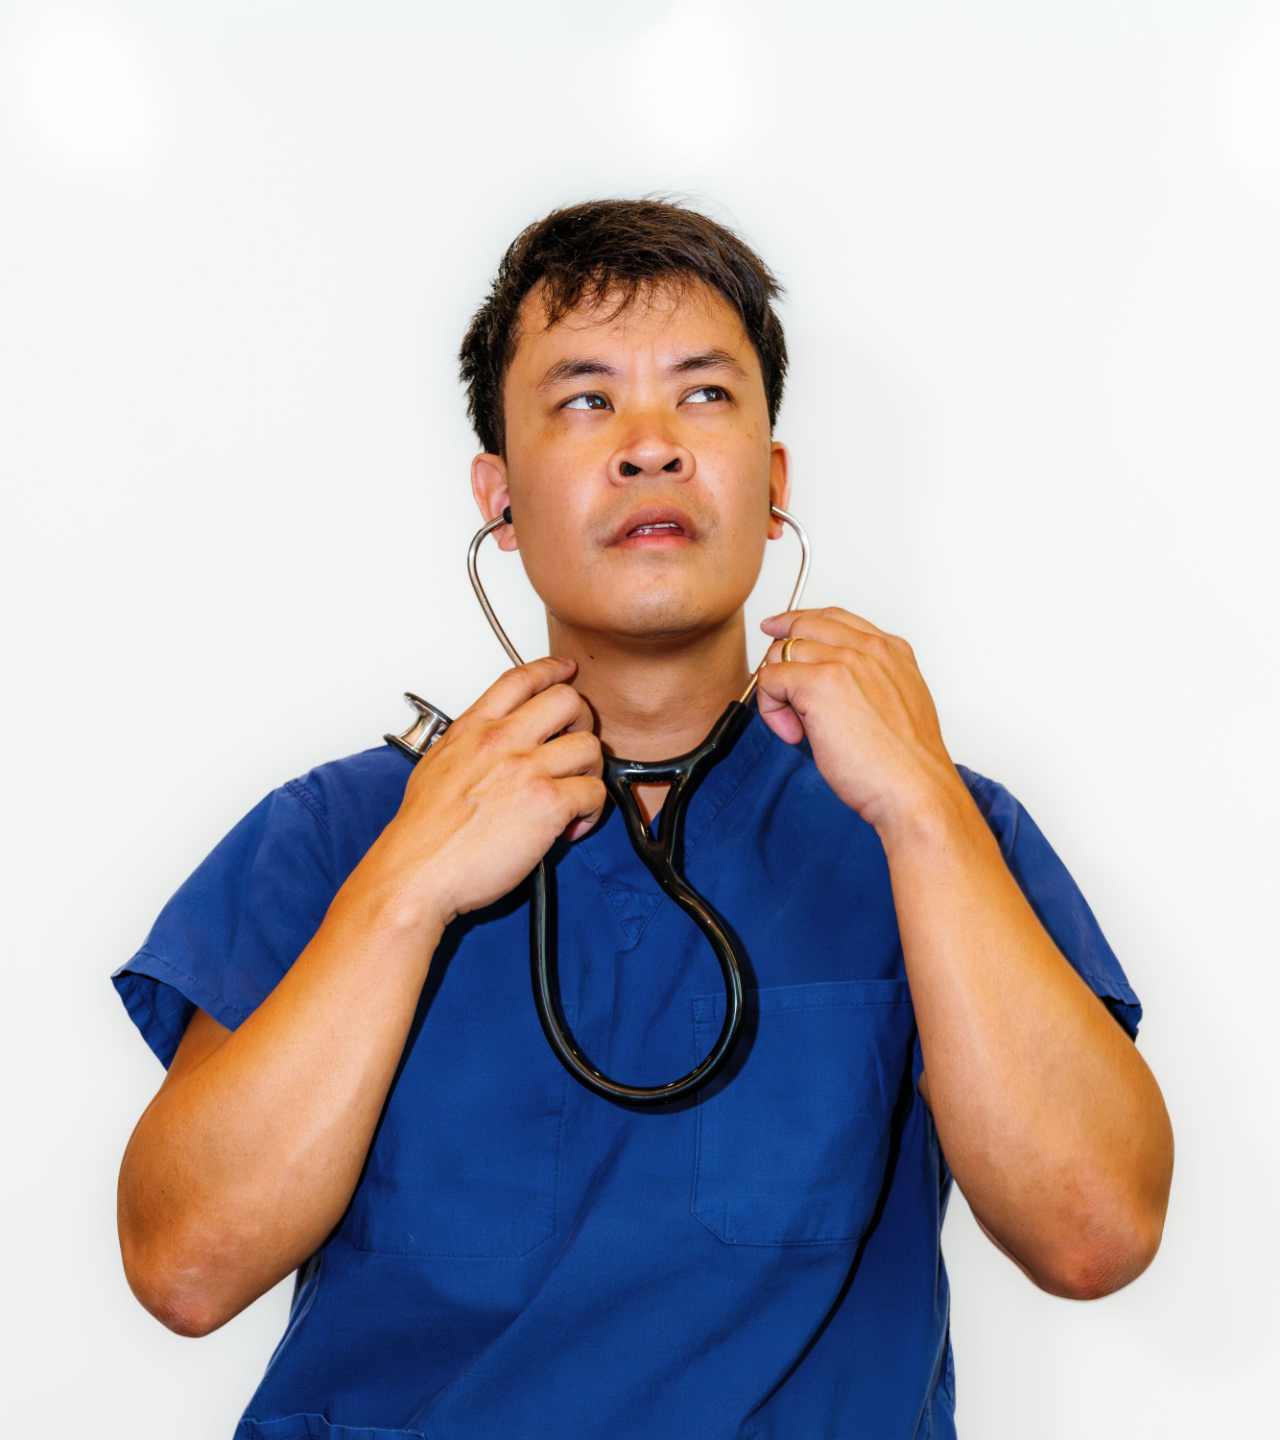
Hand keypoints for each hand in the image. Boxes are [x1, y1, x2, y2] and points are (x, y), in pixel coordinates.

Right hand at [370, 657, 605, 926]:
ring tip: (574, 794)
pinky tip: (571, 826)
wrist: (416, 872)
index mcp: (473, 729)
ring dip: (591, 771)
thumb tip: (493, 752)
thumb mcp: (436, 767)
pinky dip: (591, 811)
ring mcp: (526, 770)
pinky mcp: (547, 804)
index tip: (566, 670)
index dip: (551, 669)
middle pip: (568, 700)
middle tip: (575, 746)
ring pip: (590, 746)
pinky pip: (594, 792)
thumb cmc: (422, 833)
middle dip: (582, 721)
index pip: (520, 678)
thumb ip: (470, 748)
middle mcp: (501, 741)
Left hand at [757, 608, 965, 836]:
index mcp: (890, 650)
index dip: (799, 623)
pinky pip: (770, 678)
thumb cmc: (906, 763)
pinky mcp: (819, 684)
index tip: (778, 631)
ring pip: (781, 653)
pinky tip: (793, 733)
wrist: (915, 789)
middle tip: (781, 694)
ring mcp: (844, 662)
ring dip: (778, 690)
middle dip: (781, 657)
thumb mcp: (898, 705)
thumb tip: (830, 691)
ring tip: (798, 727)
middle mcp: (868, 649)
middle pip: (801, 627)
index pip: (833, 617)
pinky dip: (771, 708)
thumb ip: (869, 684)